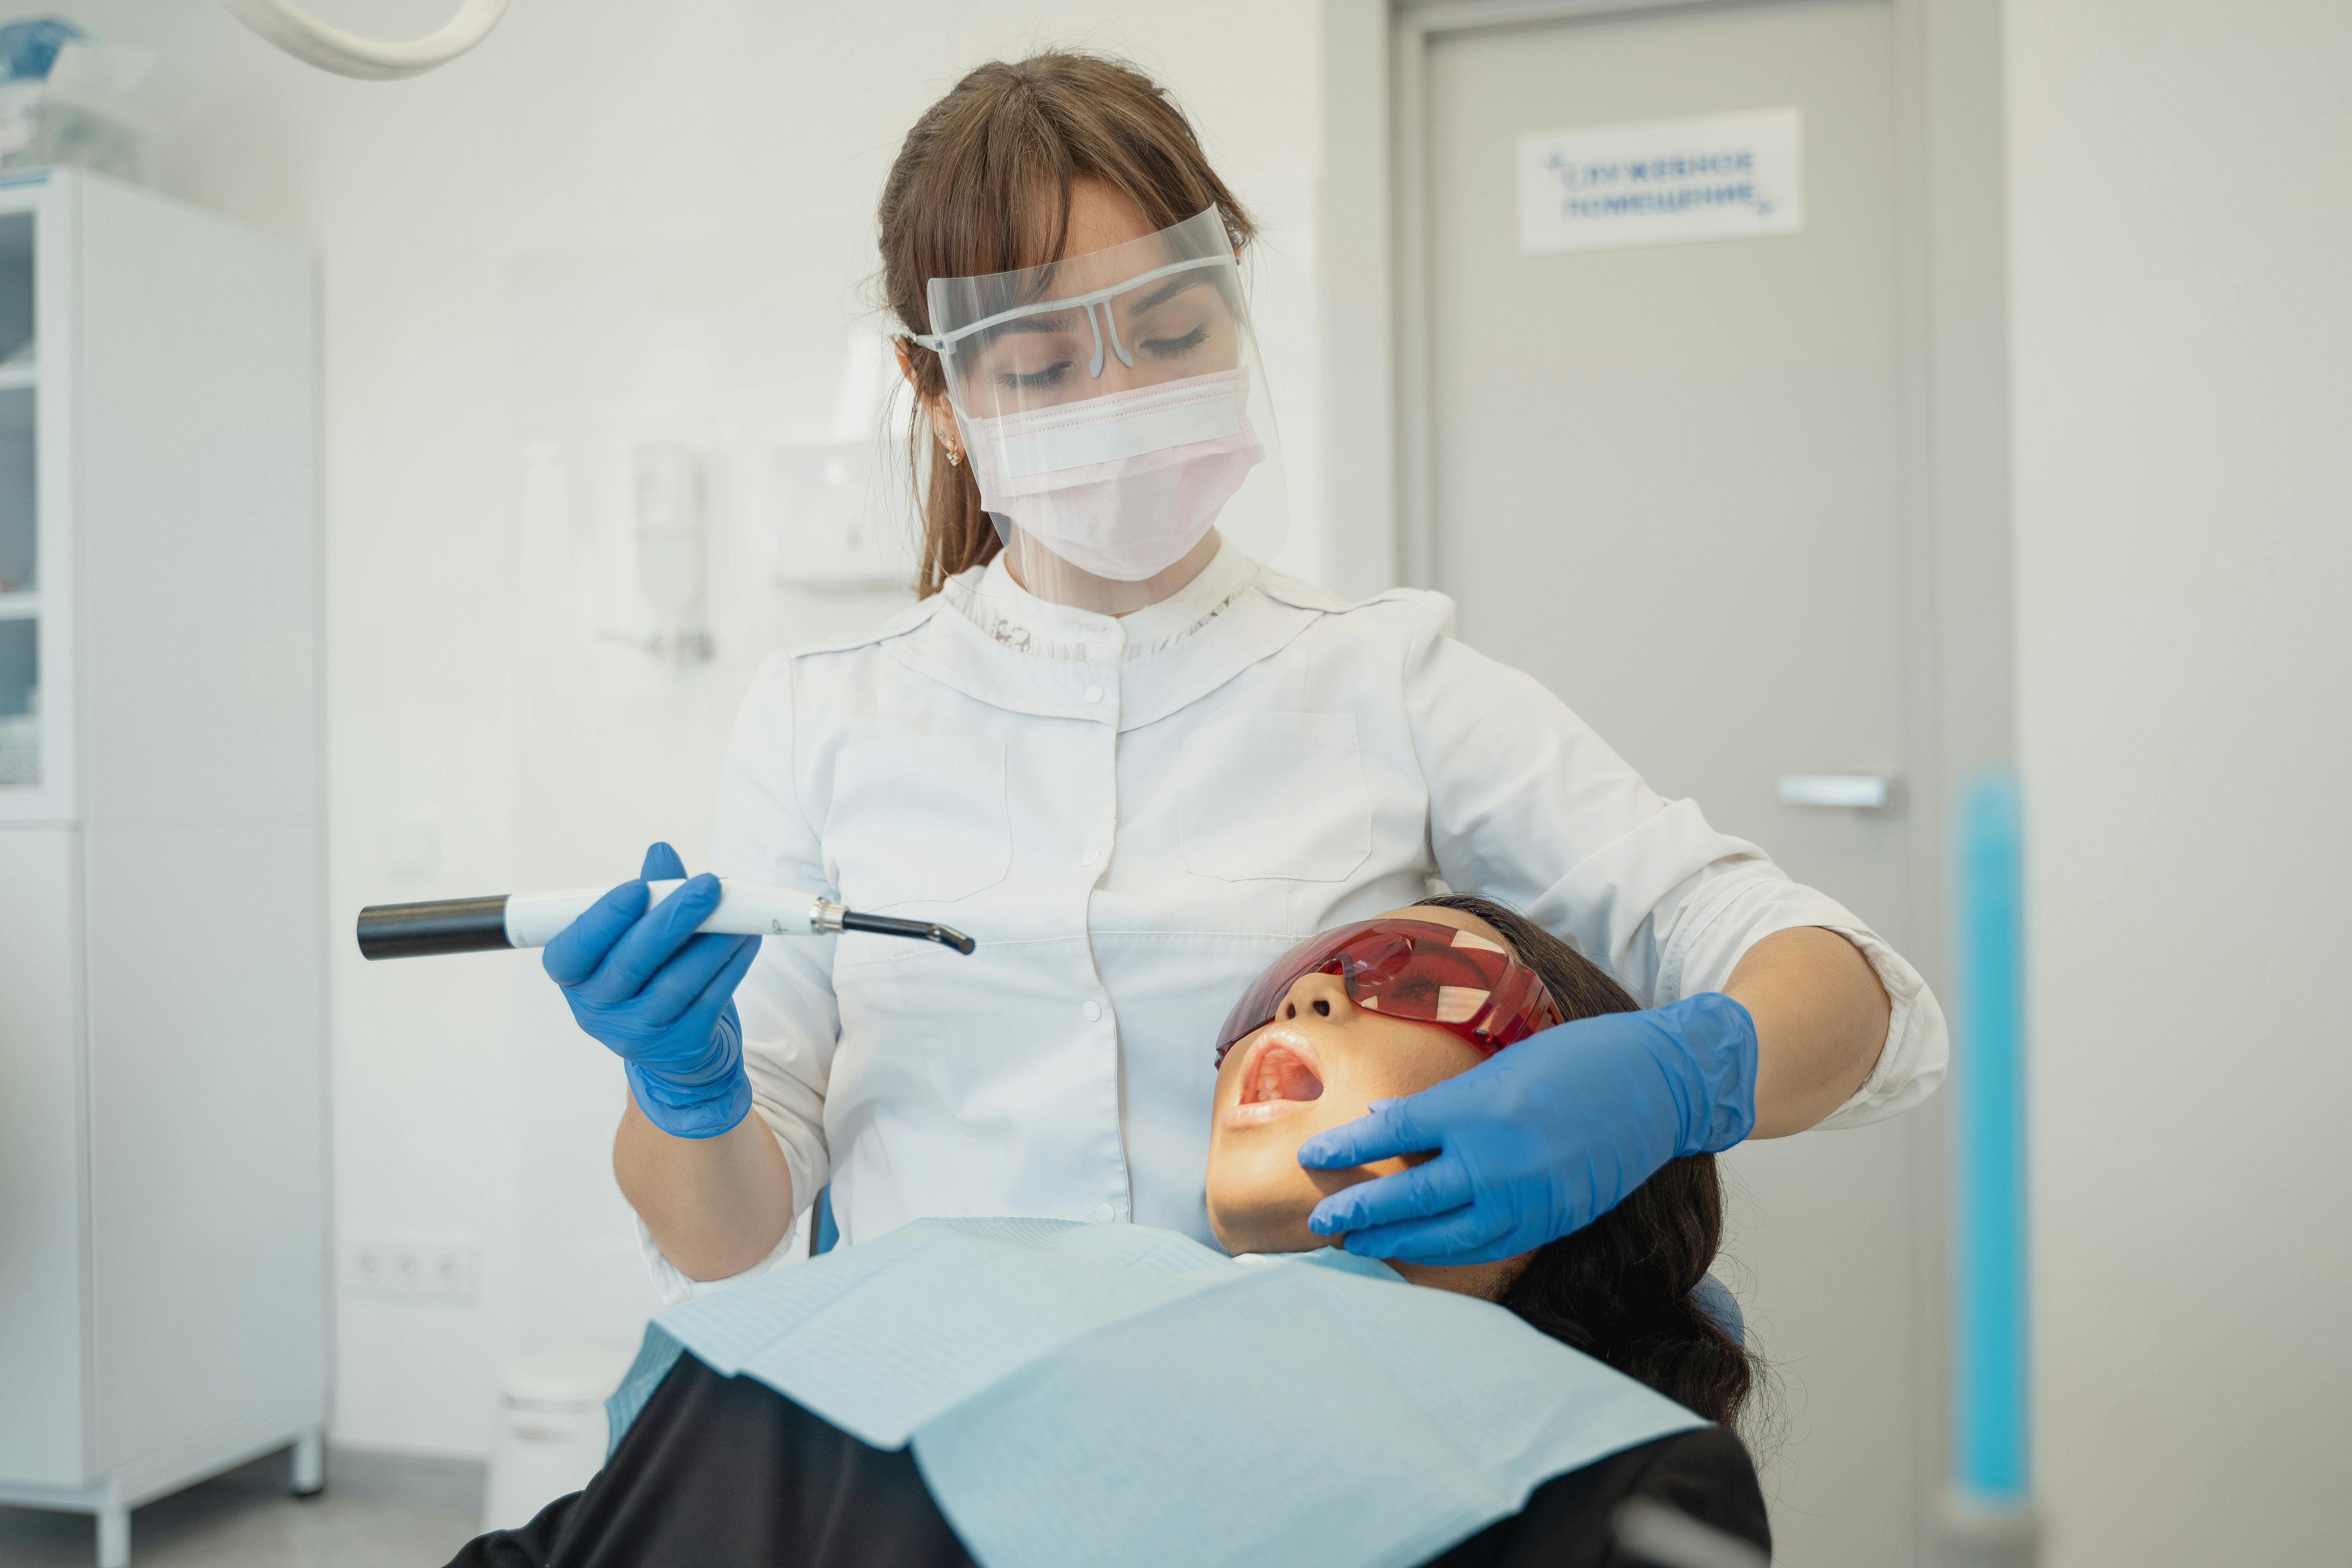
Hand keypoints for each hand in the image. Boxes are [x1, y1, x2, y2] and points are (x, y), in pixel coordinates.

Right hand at [542, 842, 761, 1139]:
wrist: (674, 1047)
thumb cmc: (648, 977)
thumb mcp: (637, 937)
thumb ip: (649, 896)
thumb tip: (660, 853)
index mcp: (576, 977)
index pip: (573, 952)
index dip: (603, 921)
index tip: (636, 888)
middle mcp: (599, 1010)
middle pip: (632, 963)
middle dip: (673, 919)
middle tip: (708, 885)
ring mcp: (640, 1032)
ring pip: (678, 982)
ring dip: (713, 941)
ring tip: (738, 910)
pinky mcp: (683, 1043)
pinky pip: (711, 999)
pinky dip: (732, 965)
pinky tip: (747, 938)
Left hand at [1296, 993, 1757, 1264]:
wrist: (1658, 1083)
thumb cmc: (1575, 1060)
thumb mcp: (1499, 1066)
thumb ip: (1440, 1103)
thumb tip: (1381, 1119)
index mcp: (1480, 1108)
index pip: (1395, 1135)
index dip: (1349, 1149)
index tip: (1312, 1157)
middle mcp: (1500, 1158)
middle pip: (1412, 1196)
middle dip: (1360, 1212)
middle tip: (1319, 1221)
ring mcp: (1530, 1196)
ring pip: (1447, 1235)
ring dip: (1397, 1242)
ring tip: (1355, 1245)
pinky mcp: (1555, 1219)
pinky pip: (1489, 1244)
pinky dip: (1447, 1251)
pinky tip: (1418, 1250)